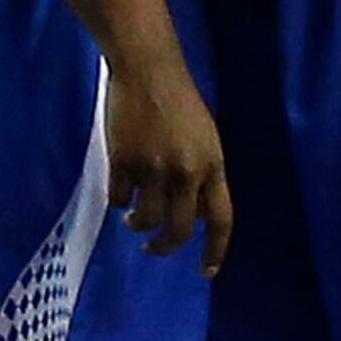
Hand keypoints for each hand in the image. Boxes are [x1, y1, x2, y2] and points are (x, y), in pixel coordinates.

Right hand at [106, 57, 230, 266]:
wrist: (148, 69)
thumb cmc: (178, 102)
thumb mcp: (205, 138)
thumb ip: (203, 175)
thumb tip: (195, 217)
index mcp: (213, 164)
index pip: (221, 219)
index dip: (216, 250)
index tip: (206, 271)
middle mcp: (187, 171)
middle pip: (179, 229)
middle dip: (164, 247)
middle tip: (153, 250)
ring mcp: (154, 167)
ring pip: (146, 220)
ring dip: (138, 226)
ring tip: (133, 221)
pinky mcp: (124, 161)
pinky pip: (119, 199)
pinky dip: (118, 201)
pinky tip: (120, 190)